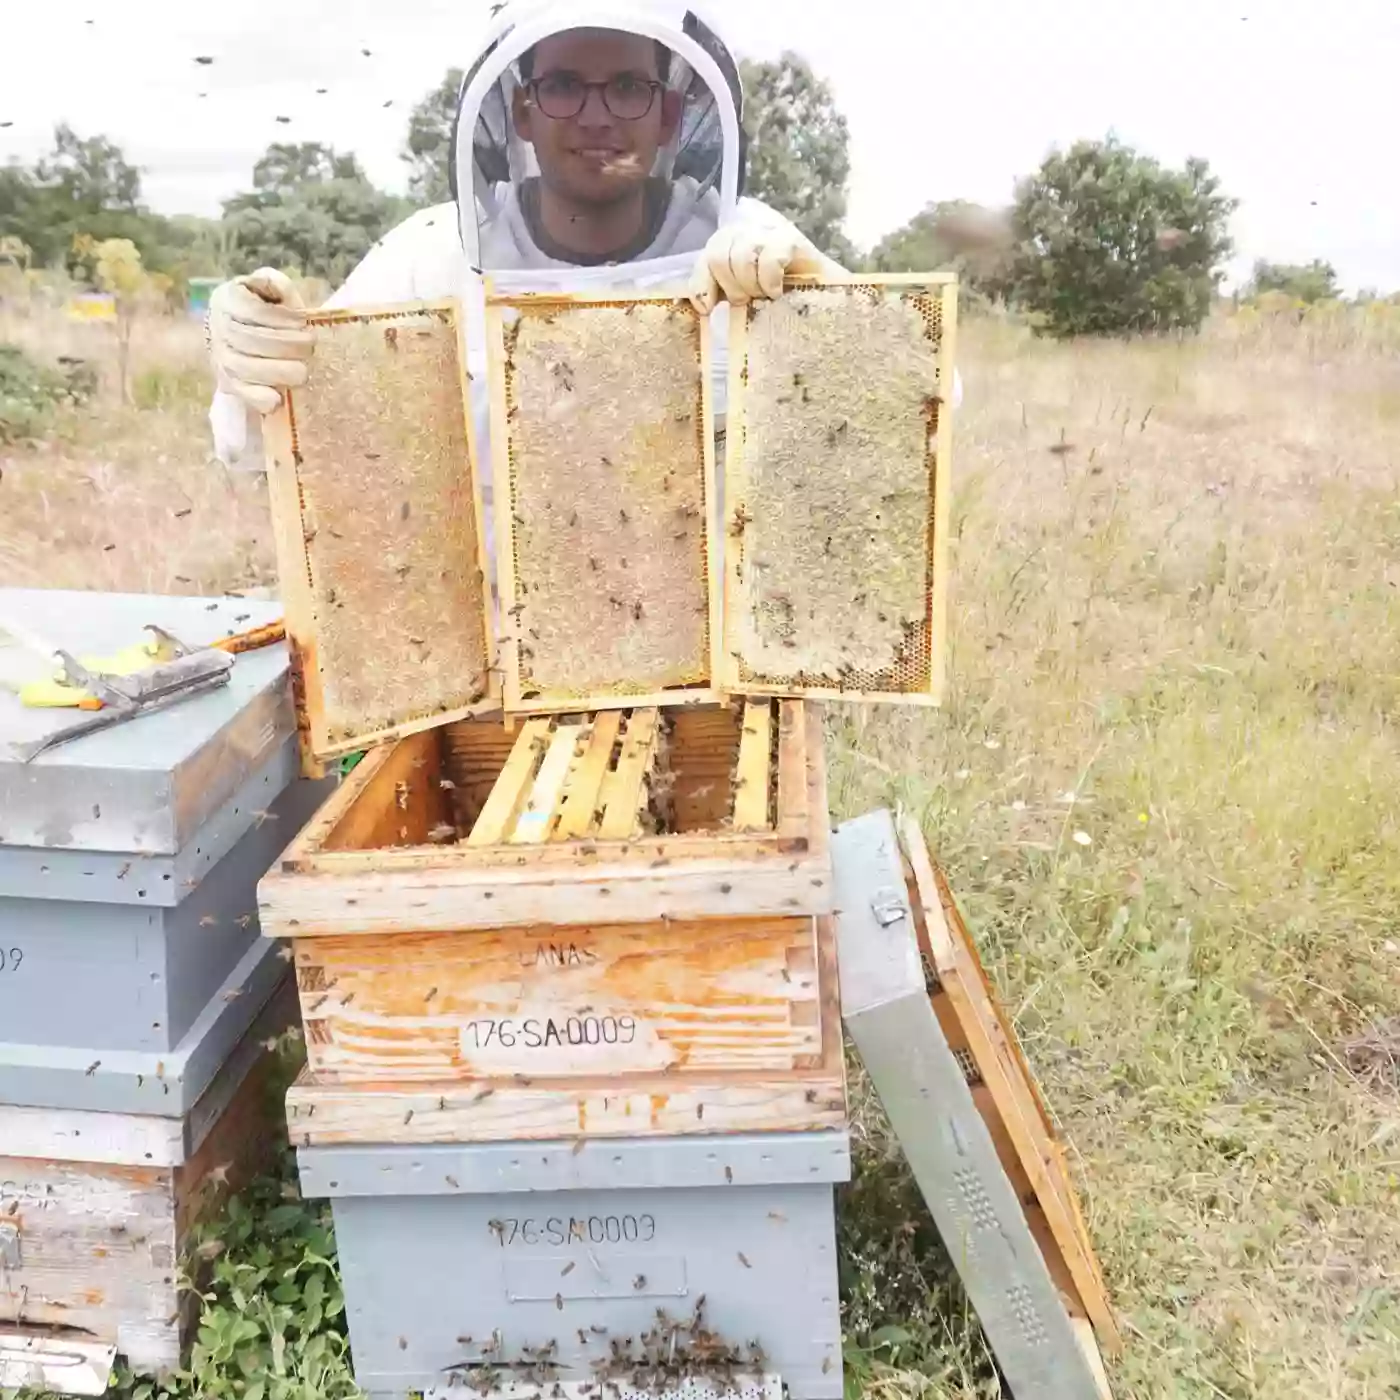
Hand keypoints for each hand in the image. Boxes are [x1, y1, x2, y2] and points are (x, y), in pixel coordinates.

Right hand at [208, 268, 313, 414]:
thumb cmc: (272, 312)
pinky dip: (258, 397)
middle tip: (310, 348)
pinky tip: (277, 400)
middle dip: (285, 345)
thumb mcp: (274, 292)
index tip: (303, 323)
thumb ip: (277, 285)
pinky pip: (240, 392)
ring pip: (242, 366)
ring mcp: (220, 356)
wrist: (254, 338)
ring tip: (302, 372)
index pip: (251, 310)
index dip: (279, 318)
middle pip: (247, 339)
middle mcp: (217, 327)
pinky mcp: (228, 382)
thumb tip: (275, 288)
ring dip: (277, 371)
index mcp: (227, 299)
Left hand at [689, 221, 842, 313]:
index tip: (709, 308)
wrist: (828, 304)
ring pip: (740, 255)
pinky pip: (769, 257)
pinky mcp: (792, 239)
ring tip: (766, 297)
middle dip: (732, 286)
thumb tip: (701, 304)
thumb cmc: (786, 303)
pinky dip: (769, 280)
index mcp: (733, 244)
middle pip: (718, 254)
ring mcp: (771, 231)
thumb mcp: (748, 298)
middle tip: (751, 300)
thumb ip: (723, 292)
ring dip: (751, 285)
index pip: (706, 255)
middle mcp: (749, 230)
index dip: (702, 283)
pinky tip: (777, 292)